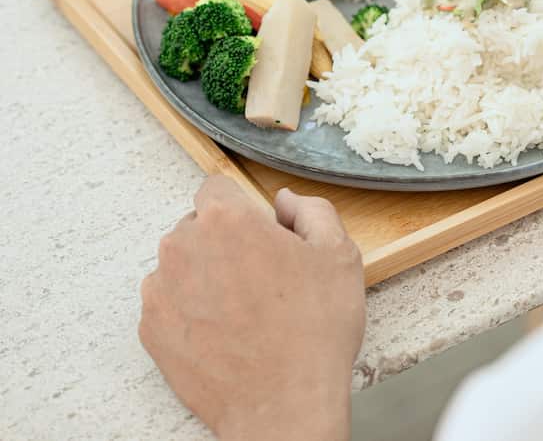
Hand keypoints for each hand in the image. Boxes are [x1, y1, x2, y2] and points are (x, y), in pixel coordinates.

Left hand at [140, 179, 364, 440]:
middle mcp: (184, 247)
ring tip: (241, 308)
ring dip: (203, 274)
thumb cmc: (314, 331)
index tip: (260, 234)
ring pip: (180, 263)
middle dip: (223, 242)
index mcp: (227, 220)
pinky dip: (188, 310)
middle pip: (197, 226)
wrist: (286, 407)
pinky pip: (167, 302)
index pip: (216, 188)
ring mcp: (161, 290)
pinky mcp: (152, 330)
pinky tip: (223, 330)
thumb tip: (285, 202)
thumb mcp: (339, 254)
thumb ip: (311, 209)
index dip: (242, 209)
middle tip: (259, 276)